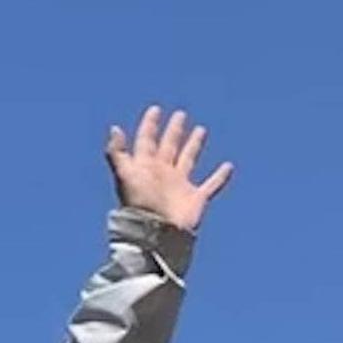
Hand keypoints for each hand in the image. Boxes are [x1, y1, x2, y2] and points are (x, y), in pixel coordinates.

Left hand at [104, 106, 231, 232]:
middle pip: (168, 147)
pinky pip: (211, 185)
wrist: (155, 233)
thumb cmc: (139, 204)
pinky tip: (228, 166)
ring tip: (200, 130)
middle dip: (173, 131)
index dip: (149, 126)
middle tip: (180, 115)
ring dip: (193, 145)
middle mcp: (162, 174)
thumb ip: (117, 153)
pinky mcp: (195, 199)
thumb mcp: (125, 175)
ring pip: (188, 160)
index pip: (146, 141)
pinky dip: (220, 177)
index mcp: (145, 167)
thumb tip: (114, 128)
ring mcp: (178, 186)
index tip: (155, 109)